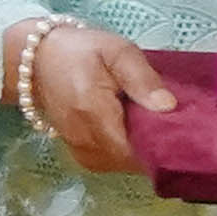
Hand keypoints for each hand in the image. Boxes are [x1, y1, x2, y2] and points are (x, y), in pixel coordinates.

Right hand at [12, 18, 178, 175]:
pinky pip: (108, 162)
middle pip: (130, 160)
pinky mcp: (77, 151)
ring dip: (140, 152)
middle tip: (171, 126)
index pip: (134, 149)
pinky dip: (124, 153)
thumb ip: (142, 79)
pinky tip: (134, 133)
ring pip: (120, 164)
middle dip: (154, 148)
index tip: (179, 131)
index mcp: (93, 112)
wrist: (37, 60)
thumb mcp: (117, 52)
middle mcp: (83, 138)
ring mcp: (78, 148)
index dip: (161, 145)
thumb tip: (168, 107)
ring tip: (153, 127)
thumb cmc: (81, 50)